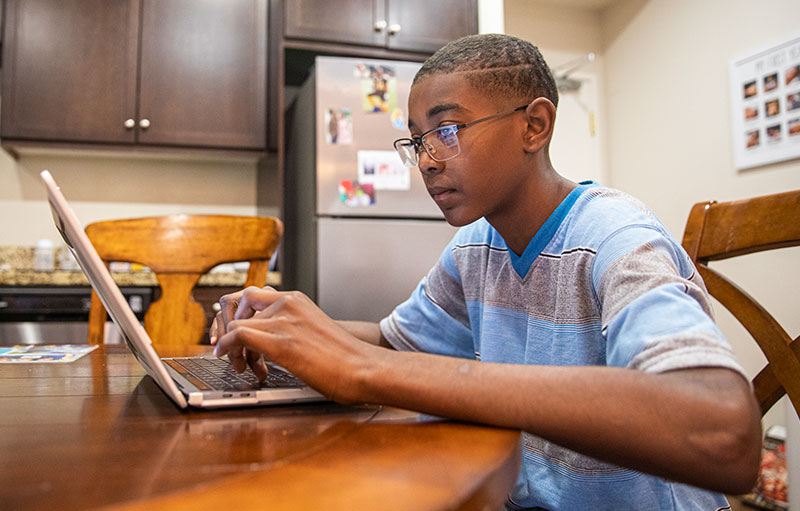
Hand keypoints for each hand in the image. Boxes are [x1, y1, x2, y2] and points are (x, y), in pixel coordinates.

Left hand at [213, 288, 378, 402]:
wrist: (364, 368)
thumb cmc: (345, 359)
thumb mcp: (313, 331)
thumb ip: (292, 329)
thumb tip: (270, 344)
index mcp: (297, 300)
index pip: (252, 295)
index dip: (236, 313)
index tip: (232, 331)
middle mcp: (288, 304)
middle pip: (238, 303)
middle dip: (228, 325)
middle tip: (230, 347)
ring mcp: (284, 321)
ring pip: (236, 323)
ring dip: (231, 345)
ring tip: (240, 364)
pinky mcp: (281, 342)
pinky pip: (239, 335)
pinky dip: (228, 348)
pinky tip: (229, 359)